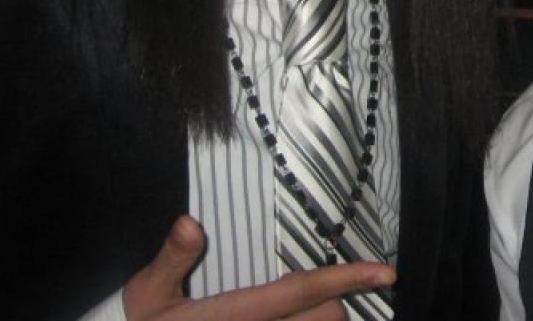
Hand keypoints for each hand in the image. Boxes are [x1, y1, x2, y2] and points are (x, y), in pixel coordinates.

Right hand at [123, 215, 396, 320]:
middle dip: (331, 299)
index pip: (301, 291)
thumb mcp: (146, 295)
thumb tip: (190, 222)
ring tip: (303, 307)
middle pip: (326, 316)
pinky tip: (298, 317)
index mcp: (237, 315)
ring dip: (323, 316)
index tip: (386, 272)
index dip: (346, 279)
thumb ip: (170, 259)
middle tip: (307, 288)